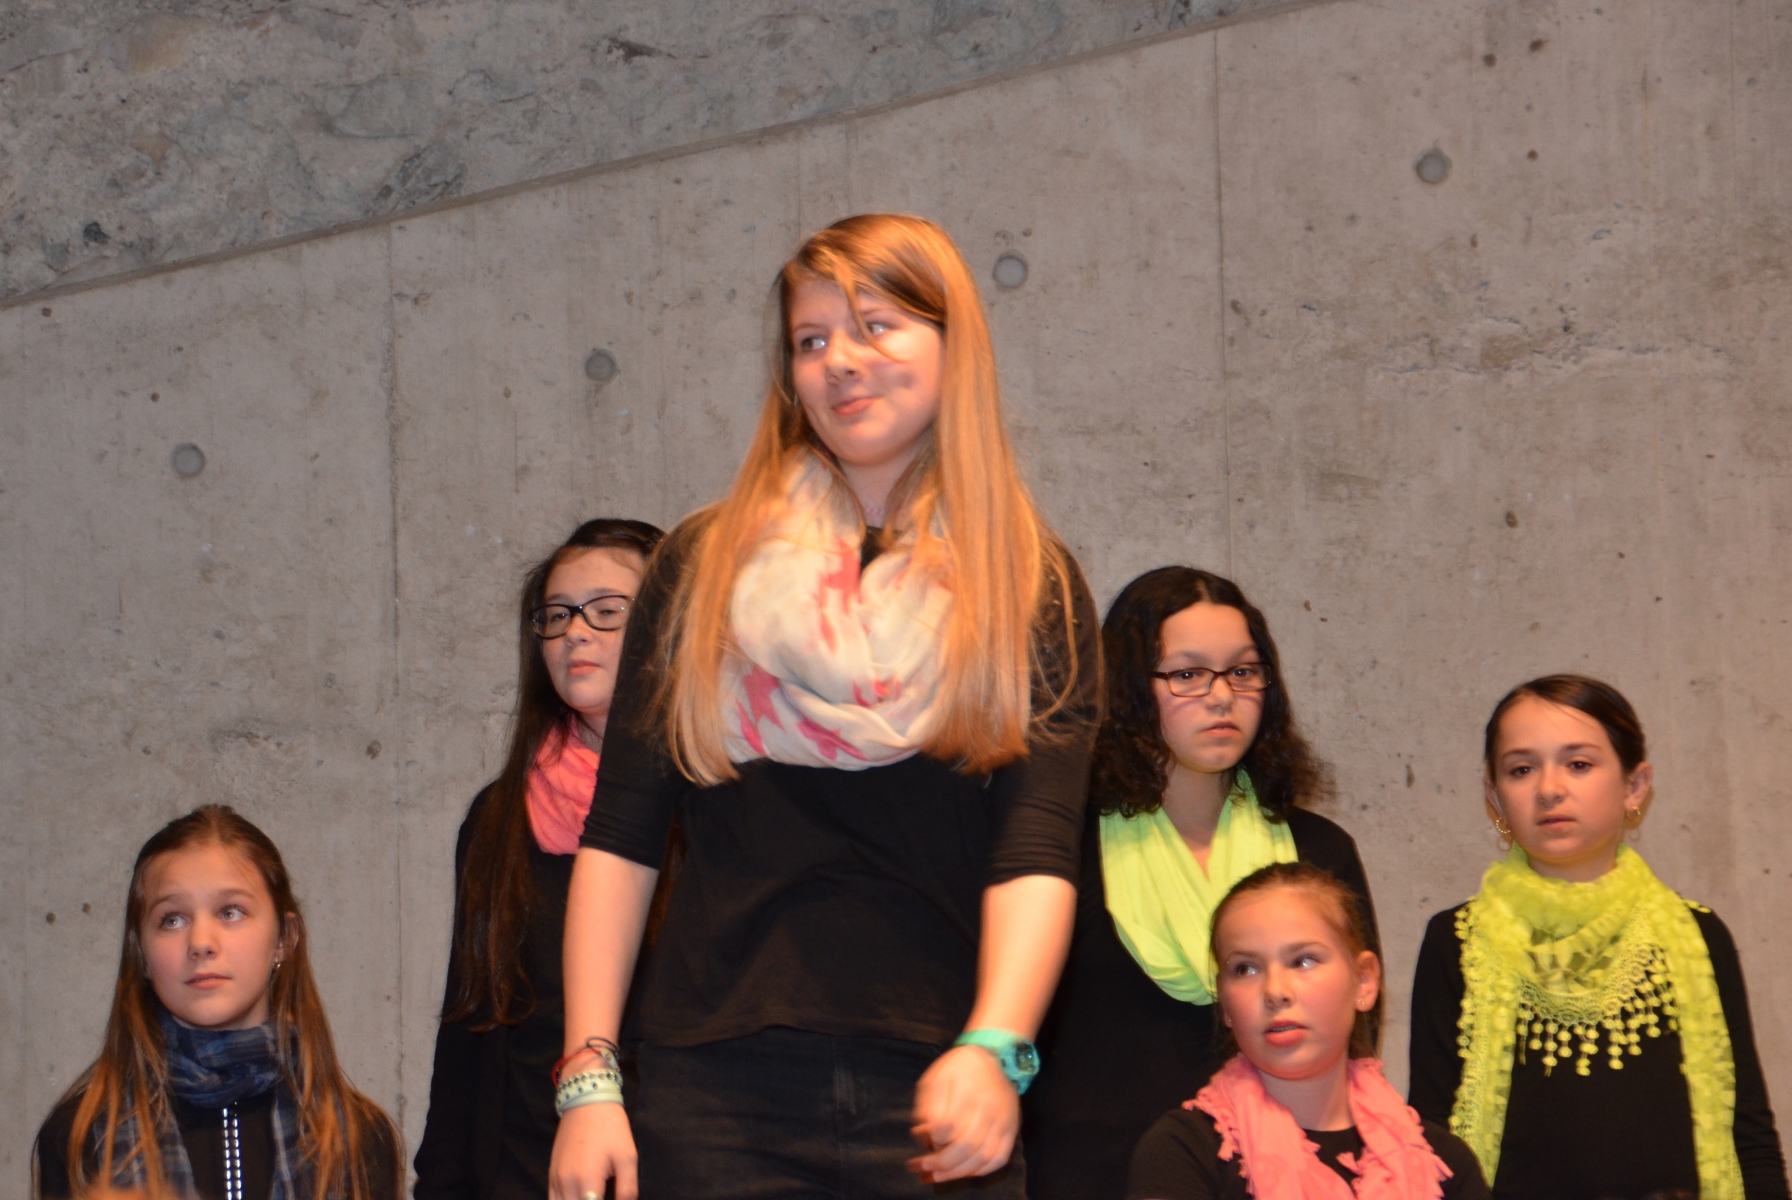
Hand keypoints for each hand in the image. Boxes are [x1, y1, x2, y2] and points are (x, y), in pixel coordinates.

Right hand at [549, 1102, 636, 1199]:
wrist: (586, 1102)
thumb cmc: (611, 1128)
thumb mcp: (628, 1157)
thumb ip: (627, 1189)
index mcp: (587, 1181)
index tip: (614, 1197)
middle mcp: (566, 1184)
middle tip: (604, 1194)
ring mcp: (555, 1180)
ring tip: (594, 1195)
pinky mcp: (551, 1174)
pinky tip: (580, 1196)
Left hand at [907, 1044, 1018, 1182]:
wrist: (993, 1056)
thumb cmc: (957, 1068)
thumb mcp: (934, 1078)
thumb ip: (926, 1107)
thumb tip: (924, 1136)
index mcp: (966, 1090)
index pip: (949, 1124)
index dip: (934, 1138)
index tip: (923, 1139)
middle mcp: (988, 1107)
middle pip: (966, 1145)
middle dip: (941, 1164)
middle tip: (923, 1170)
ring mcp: (1002, 1120)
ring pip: (982, 1157)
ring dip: (958, 1173)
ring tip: (938, 1177)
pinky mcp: (1011, 1129)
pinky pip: (999, 1158)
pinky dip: (981, 1171)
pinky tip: (965, 1172)